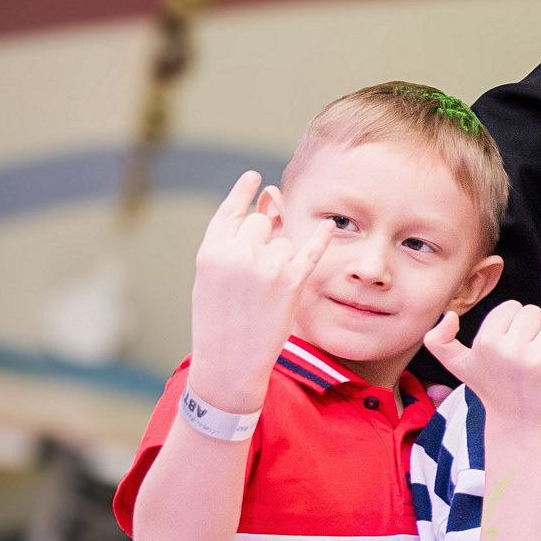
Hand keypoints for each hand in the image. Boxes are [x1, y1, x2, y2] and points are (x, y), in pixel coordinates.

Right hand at [187, 171, 332, 412]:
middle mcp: (239, 253)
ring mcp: (268, 267)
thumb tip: (265, 204)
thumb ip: (232, 243)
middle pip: (261, 223)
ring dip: (280, 256)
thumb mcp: (211, 279)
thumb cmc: (216, 321)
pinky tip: (330, 225)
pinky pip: (311, 250)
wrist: (229, 362)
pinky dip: (322, 238)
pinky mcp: (293, 282)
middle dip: (262, 236)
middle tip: (257, 266)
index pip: (231, 211)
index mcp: (211, 251)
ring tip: (266, 289)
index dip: (243, 193)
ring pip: (283, 241)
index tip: (255, 178)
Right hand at [426, 292, 540, 432]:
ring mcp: (536, 356)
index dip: (510, 324)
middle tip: (522, 356)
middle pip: (530, 312)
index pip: (510, 308)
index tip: (506, 346)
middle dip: (529, 329)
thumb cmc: (489, 385)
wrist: (517, 419)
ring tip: (536, 362)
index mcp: (486, 342)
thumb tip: (450, 315)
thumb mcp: (455, 365)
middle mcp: (510, 349)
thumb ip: (437, 340)